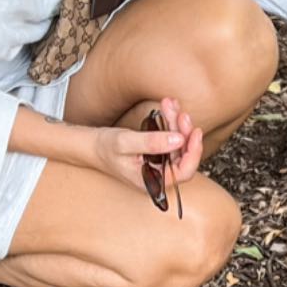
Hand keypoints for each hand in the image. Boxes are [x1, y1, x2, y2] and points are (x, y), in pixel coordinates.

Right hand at [89, 96, 203, 194]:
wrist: (92, 145)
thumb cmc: (104, 148)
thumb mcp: (125, 143)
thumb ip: (151, 143)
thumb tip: (178, 140)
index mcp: (152, 181)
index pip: (183, 172)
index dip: (193, 153)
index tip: (194, 132)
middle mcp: (159, 175)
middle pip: (183, 155)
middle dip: (184, 132)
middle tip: (180, 114)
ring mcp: (160, 164)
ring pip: (179, 144)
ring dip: (177, 123)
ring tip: (170, 105)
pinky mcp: (159, 152)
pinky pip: (172, 137)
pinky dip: (172, 121)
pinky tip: (169, 107)